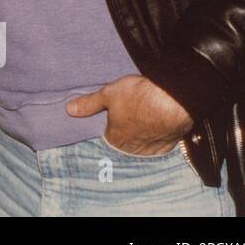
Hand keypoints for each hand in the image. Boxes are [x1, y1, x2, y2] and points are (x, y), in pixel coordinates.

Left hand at [66, 74, 192, 155]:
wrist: (174, 99)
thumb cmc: (138, 96)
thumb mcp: (108, 94)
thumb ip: (89, 104)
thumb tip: (69, 109)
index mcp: (116, 140)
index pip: (106, 142)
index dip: (106, 132)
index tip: (107, 125)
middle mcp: (134, 150)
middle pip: (125, 146)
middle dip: (123, 137)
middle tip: (125, 124)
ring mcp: (154, 149)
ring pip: (142, 148)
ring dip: (140, 139)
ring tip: (139, 126)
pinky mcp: (170, 144)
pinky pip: (160, 146)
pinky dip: (156, 139)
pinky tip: (156, 130)